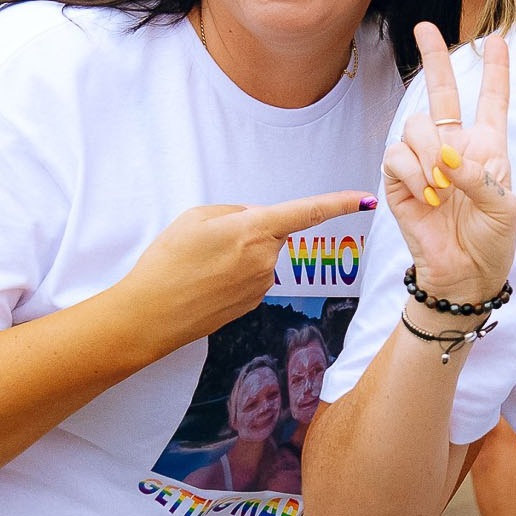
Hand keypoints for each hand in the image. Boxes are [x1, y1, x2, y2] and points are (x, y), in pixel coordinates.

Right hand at [115, 189, 375, 360]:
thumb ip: (236, 213)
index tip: (365, 199)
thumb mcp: (195, 218)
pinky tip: (205, 282)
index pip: (307, 212)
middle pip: (272, 231)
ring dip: (238, 253)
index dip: (338, 203)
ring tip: (201, 265)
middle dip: (250, 229)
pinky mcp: (252, 303)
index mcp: (253, 230)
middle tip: (208, 241)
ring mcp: (262, 285)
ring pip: (260, 254)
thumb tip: (257, 220)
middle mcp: (266, 259)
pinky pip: (251, 276)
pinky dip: (233, 273)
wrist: (150, 316)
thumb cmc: (167, 262)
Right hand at [385, 24, 514, 304]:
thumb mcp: (503, 208)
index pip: (492, 100)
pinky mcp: (399, 180)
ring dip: (429, 151)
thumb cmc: (492, 241)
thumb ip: (480, 177)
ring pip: (415, 125)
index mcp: (488, 147)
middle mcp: (454, 146)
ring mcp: (425, 161)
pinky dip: (413, 173)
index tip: (499, 38)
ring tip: (442, 186)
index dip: (496, 69)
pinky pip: (397, 155)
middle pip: (441, 93)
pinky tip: (427, 195)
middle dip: (434, 57)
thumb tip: (448, 159)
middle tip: (425, 27)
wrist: (464, 275)